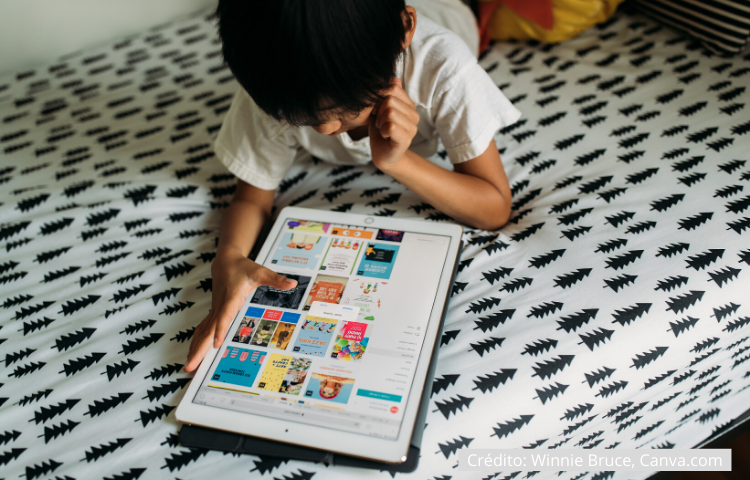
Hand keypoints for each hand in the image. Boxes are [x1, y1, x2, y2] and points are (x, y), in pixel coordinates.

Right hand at [184, 249, 296, 371]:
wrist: (225, 262)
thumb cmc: (243, 268)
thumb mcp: (261, 272)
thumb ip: (276, 279)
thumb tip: (293, 283)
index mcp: (231, 298)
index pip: (224, 316)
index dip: (220, 329)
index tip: (215, 344)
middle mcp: (220, 307)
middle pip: (207, 330)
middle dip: (199, 349)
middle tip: (190, 366)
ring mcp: (215, 311)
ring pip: (202, 332)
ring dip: (195, 349)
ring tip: (188, 367)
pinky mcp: (213, 313)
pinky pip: (202, 330)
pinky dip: (196, 342)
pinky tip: (192, 354)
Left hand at [369, 78, 418, 170]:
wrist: (383, 155)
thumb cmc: (381, 131)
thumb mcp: (381, 110)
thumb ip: (387, 95)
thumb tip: (394, 79)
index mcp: (409, 106)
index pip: (393, 89)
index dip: (379, 98)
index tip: (378, 111)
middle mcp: (414, 115)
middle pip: (389, 100)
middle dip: (378, 111)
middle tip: (380, 123)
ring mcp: (412, 128)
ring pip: (390, 112)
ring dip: (380, 122)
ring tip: (382, 129)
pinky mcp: (406, 139)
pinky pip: (391, 126)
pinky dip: (382, 131)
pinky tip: (385, 136)